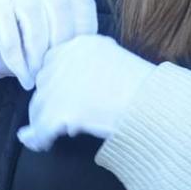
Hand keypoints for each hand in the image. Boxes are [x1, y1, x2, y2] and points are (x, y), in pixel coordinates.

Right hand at [0, 0, 98, 88]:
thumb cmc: (17, 55)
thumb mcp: (48, 53)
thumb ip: (67, 51)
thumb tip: (92, 68)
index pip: (81, 2)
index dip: (84, 30)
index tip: (79, 61)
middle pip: (58, 4)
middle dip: (60, 42)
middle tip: (55, 72)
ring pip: (31, 12)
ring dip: (36, 50)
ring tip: (36, 77)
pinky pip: (5, 25)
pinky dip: (15, 54)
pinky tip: (20, 73)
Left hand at [17, 34, 156, 149]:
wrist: (151, 105)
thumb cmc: (144, 87)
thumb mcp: (115, 60)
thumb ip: (92, 65)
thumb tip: (81, 84)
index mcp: (80, 45)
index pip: (52, 61)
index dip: (55, 80)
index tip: (61, 94)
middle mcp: (64, 61)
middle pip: (43, 84)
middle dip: (48, 100)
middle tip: (58, 115)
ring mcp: (59, 86)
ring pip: (39, 107)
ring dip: (42, 120)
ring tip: (46, 133)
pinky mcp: (58, 112)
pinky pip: (41, 129)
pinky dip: (40, 139)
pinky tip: (42, 144)